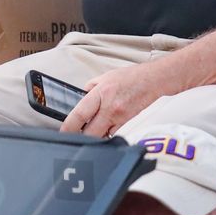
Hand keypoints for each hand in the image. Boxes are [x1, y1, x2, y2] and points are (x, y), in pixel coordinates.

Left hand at [61, 58, 179, 138]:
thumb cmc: (130, 77)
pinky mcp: (127, 123)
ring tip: (88, 133)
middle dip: (80, 137)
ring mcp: (119, 117)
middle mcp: (109, 107)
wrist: (153, 80)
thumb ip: (90, 87)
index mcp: (101, 93)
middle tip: (73, 137)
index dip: (68, 127)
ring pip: (101, 136)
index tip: (62, 133)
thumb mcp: (105, 76)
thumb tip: (80, 97)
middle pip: (89, 133)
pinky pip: (112, 134)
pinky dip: (105, 134)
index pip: (79, 114)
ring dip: (93, 137)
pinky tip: (102, 130)